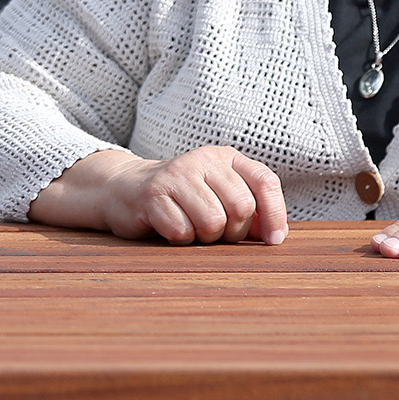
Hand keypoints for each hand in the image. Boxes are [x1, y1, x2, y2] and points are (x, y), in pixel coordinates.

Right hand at [28, 146, 287, 245]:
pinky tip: (169, 229)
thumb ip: (248, 211)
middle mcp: (204, 159)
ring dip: (204, 238)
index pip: (265, 182)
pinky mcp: (152, 194)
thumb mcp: (217, 195)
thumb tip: (274, 236)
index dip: (275, 215)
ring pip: (213, 223)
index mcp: (227, 157)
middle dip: (232, 232)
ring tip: (190, 228)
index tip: (274, 242)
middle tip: (213, 232)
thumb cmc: (182, 200)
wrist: (123, 188)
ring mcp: (177, 174)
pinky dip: (179, 240)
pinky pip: (182, 232)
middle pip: (241, 208)